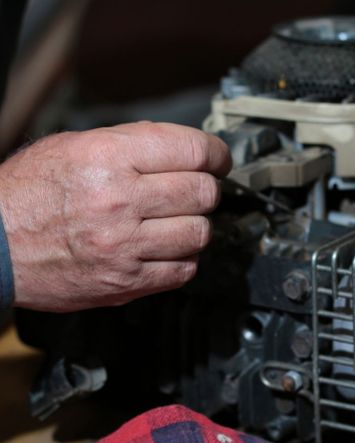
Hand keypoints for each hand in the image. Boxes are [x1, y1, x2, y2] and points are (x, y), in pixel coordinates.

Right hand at [0, 121, 230, 311]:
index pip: (193, 150)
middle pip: (203, 192)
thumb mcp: (75, 147)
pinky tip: (168, 248)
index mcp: (108, 157)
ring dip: (197, 225)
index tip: (219, 160)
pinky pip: (184, 270)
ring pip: (200, 233)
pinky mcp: (126, 282)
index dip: (217, 154)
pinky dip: (185, 258)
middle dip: (208, 189)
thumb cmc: (30, 193)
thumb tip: (183, 151)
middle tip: (197, 190)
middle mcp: (119, 201)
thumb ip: (134, 145)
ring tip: (179, 221)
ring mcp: (125, 246)